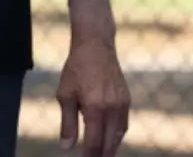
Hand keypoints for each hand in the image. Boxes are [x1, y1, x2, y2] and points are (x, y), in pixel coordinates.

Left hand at [56, 38, 130, 156]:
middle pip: (109, 144)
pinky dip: (116, 134)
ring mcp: (122, 104)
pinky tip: (108, 137)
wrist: (95, 45)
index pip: (94, 142)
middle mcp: (112, 108)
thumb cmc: (76, 69)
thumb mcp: (65, 93)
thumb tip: (67, 147)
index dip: (89, 156)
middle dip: (101, 155)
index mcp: (95, 107)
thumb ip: (68, 122)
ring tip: (100, 153)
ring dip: (110, 147)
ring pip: (119, 136)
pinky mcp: (127, 100)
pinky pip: (123, 124)